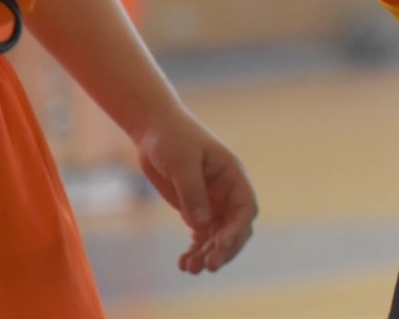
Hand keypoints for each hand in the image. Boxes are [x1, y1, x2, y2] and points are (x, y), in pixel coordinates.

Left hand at [132, 110, 257, 273]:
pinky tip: (183, 262)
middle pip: (235, 228)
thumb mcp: (182, 162)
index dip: (236, 230)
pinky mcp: (194, 208)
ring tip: (189, 268)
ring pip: (217, 236)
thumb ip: (192, 192)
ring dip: (207, 254)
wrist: (153, 130)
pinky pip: (201, 236)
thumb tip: (200, 225)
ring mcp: (211, 202)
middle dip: (224, 249)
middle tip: (208, 267)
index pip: (245, 209)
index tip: (220, 246)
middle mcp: (226, 192)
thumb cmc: (172, 138)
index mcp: (232, 176)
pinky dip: (195, 250)